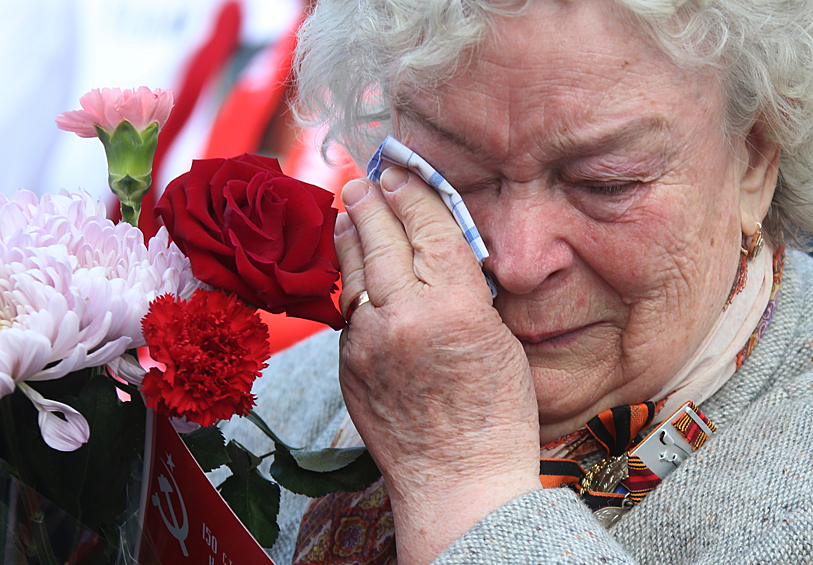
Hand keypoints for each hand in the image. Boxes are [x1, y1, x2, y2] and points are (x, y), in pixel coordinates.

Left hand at [335, 166, 541, 564]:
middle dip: (372, 201)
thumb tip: (437, 254)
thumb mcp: (499, 339)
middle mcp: (405, 317)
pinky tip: (354, 270)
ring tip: (349, 211)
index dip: (414, 193)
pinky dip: (352, 282)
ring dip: (350, 235)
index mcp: (456, 306)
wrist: (458, 480)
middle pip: (382, 239)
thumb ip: (465, 290)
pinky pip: (349, 310)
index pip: (429, 228)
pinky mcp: (348, 364)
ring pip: (354, 270)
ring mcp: (368, 341)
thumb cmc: (494, 416)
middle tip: (364, 178)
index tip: (401, 172)